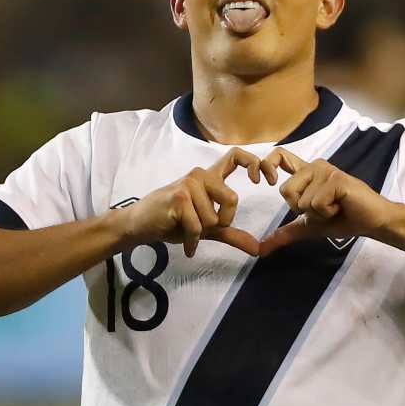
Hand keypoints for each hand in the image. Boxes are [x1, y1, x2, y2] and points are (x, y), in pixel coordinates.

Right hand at [119, 147, 264, 256]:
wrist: (140, 225)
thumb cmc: (172, 222)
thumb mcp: (207, 228)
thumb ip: (232, 233)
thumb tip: (258, 249)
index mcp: (209, 177)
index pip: (236, 157)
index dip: (256, 164)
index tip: (264, 181)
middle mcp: (200, 175)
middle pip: (232, 199)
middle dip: (222, 221)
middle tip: (203, 228)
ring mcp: (188, 184)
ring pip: (214, 217)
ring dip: (202, 233)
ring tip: (186, 230)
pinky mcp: (178, 198)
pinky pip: (198, 227)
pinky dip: (192, 241)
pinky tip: (185, 244)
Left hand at [256, 147, 394, 256]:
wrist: (371, 223)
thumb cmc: (343, 220)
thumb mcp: (308, 227)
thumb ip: (285, 233)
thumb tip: (260, 250)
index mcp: (306, 173)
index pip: (280, 156)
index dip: (266, 165)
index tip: (266, 181)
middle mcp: (314, 167)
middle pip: (285, 191)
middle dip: (302, 210)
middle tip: (324, 208)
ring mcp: (326, 170)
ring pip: (302, 200)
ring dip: (318, 214)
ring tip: (335, 207)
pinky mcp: (336, 179)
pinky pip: (316, 203)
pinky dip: (327, 213)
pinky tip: (341, 206)